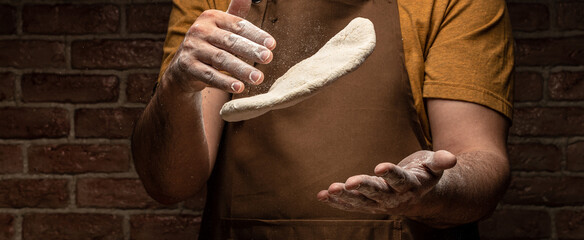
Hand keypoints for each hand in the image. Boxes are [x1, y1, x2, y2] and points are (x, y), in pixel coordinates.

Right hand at [164, 0, 275, 92]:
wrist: (183, 67)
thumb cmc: (210, 44)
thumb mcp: (222, 27)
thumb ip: (237, 13)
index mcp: (212, 17)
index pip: (238, 25)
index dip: (256, 35)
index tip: (272, 45)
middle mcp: (200, 30)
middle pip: (230, 41)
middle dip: (251, 50)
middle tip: (268, 58)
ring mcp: (192, 48)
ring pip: (221, 59)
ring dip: (241, 69)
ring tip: (258, 78)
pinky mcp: (187, 67)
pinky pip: (209, 75)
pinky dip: (225, 82)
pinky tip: (239, 87)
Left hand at [316, 150, 456, 215]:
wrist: (424, 197)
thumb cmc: (427, 174)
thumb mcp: (435, 166)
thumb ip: (440, 162)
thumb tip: (451, 158)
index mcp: (412, 186)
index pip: (401, 180)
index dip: (391, 174)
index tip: (380, 166)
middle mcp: (395, 198)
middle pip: (378, 193)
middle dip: (363, 188)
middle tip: (349, 182)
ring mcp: (381, 204)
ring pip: (362, 202)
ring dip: (345, 196)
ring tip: (330, 190)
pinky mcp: (370, 205)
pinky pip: (352, 206)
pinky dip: (337, 202)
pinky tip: (322, 196)